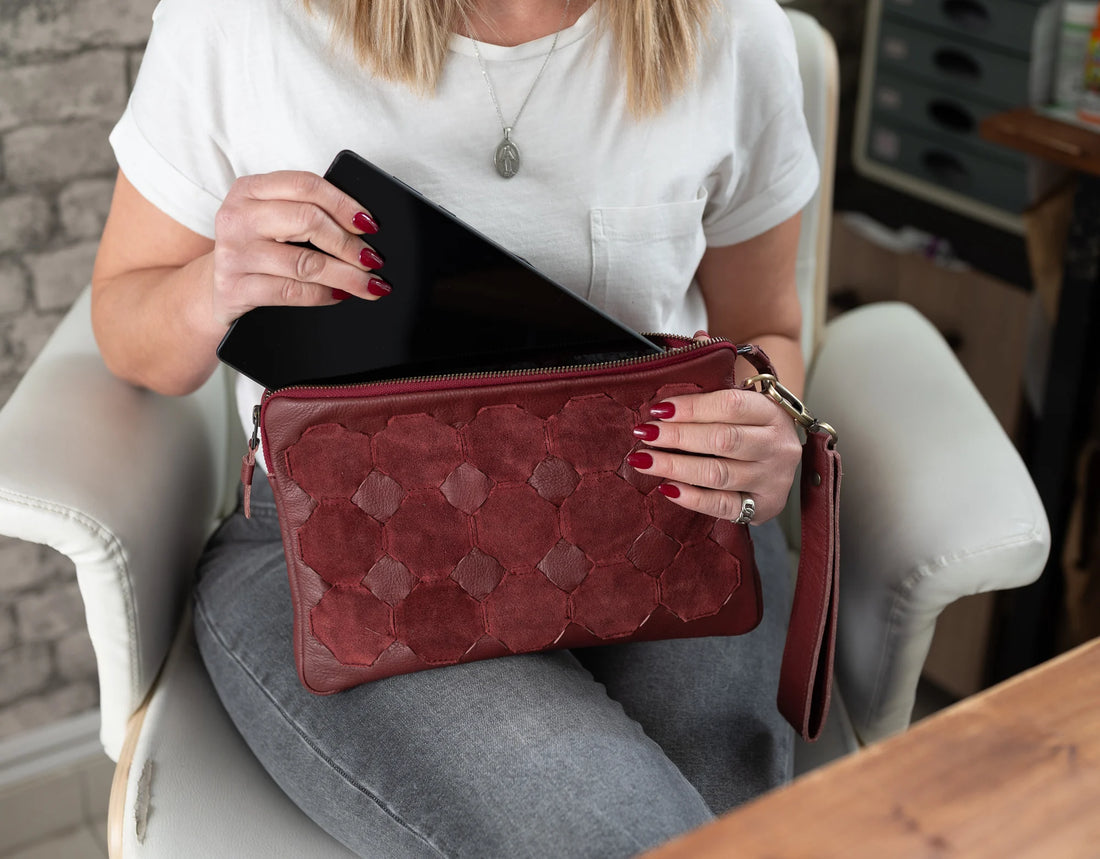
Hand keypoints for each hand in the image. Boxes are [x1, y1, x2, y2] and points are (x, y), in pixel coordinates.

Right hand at [210, 171, 389, 326]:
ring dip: (346, 275)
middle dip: (349, 243)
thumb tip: (363, 227)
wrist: (215, 288)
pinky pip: (292, 291)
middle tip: (373, 259)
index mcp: (250, 189)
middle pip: (308, 220)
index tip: (370, 224)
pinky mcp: (235, 288)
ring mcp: (234, 254)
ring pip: (305, 262)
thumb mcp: (271, 221)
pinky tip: (340, 295)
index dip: (344, 203)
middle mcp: (237, 217)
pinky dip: (324, 295)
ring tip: (369, 283)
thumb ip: (305, 213)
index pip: (305, 185)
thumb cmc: (255, 250)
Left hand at [627, 334, 801, 524]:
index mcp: (771, 411)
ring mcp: (771, 478)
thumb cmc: (752, 426)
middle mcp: (776, 445)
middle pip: (723, 440)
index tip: (658, 408)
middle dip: (678, 437)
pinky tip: (666, 488)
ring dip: (676, 466)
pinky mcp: (762, 507)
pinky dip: (692, 498)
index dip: (692, 407)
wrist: (781, 463)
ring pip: (718, 474)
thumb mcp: (744, 396)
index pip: (731, 405)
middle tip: (645, 433)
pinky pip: (723, 506)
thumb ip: (719, 370)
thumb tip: (697, 337)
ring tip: (644, 460)